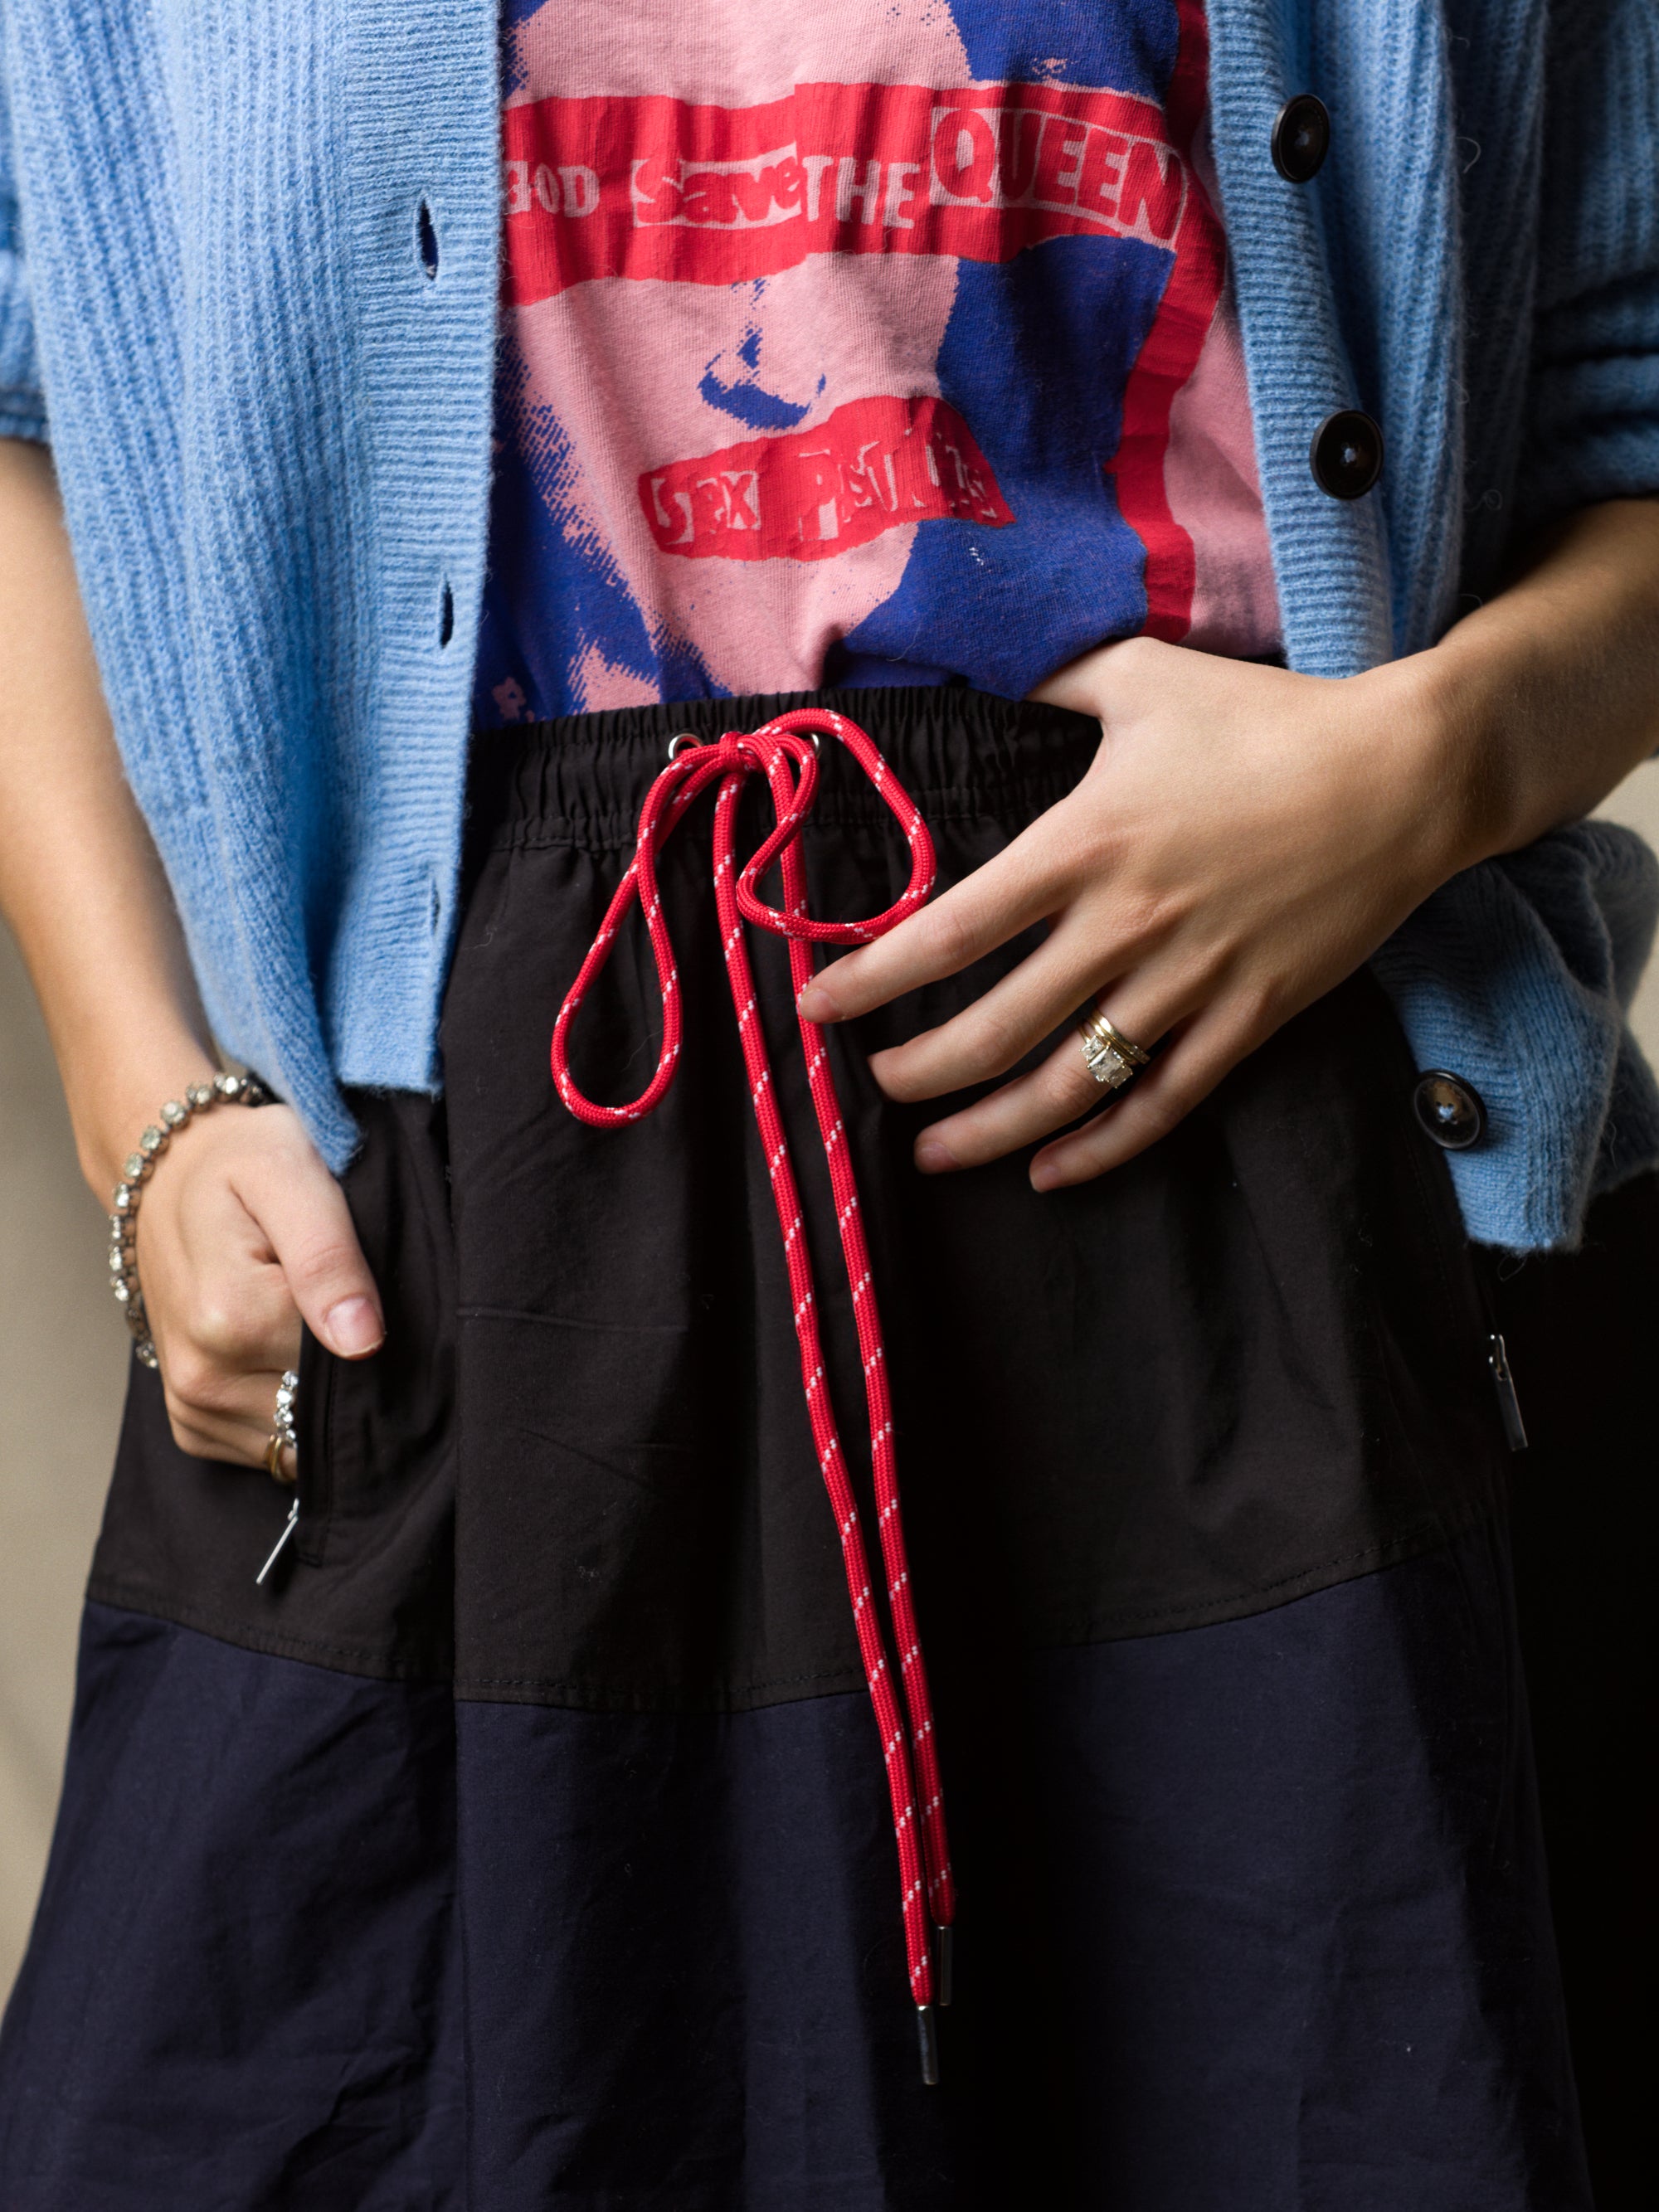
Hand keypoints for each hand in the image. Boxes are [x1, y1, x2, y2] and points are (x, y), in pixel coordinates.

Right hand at [128, 1097, 383, 1468]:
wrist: (172, 1175)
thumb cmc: (243, 1164)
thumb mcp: (293, 1177)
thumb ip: (329, 1259)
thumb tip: (363, 1342)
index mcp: (231, 1319)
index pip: (352, 1363)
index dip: (382, 1329)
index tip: (375, 1285)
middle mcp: (202, 1378)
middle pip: (326, 1408)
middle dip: (355, 1368)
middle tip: (350, 1302)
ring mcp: (193, 1408)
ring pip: (302, 1437)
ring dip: (323, 1395)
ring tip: (315, 1323)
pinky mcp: (193, 1424)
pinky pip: (270, 1447)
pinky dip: (292, 1413)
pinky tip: (290, 1355)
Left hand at [794, 637, 1477, 1189]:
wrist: (1408, 773)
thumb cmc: (1272, 720)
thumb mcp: (1148, 679)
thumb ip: (1057, 677)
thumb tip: (988, 665)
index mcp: (1083, 846)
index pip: (948, 931)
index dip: (870, 978)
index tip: (815, 1003)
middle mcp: (1124, 926)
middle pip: (990, 1029)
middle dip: (915, 1071)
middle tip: (873, 1087)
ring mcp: (1189, 982)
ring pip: (1067, 1085)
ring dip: (988, 1130)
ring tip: (933, 1153)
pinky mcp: (1249, 1019)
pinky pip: (1160, 1103)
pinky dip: (1100, 1148)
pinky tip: (1049, 1173)